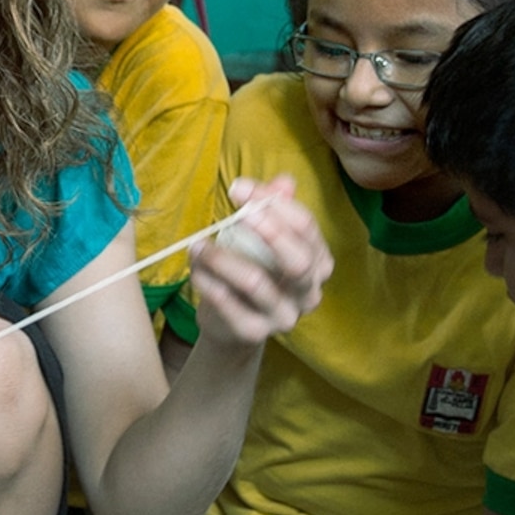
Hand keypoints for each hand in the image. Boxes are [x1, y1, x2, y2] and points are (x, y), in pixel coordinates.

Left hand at [185, 178, 329, 348]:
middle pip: (298, 260)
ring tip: (197, 245)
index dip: (273, 203)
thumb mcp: (262, 237)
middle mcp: (309, 292)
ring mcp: (284, 316)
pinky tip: (195, 269)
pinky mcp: (254, 332)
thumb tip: (284, 182)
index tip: (238, 187)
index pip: (305, 227)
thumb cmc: (252, 269)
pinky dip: (207, 281)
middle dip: (268, 230)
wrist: (231, 323)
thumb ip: (273, 207)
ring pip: (256, 282)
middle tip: (236, 212)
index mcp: (318, 262)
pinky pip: (228, 303)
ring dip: (221, 258)